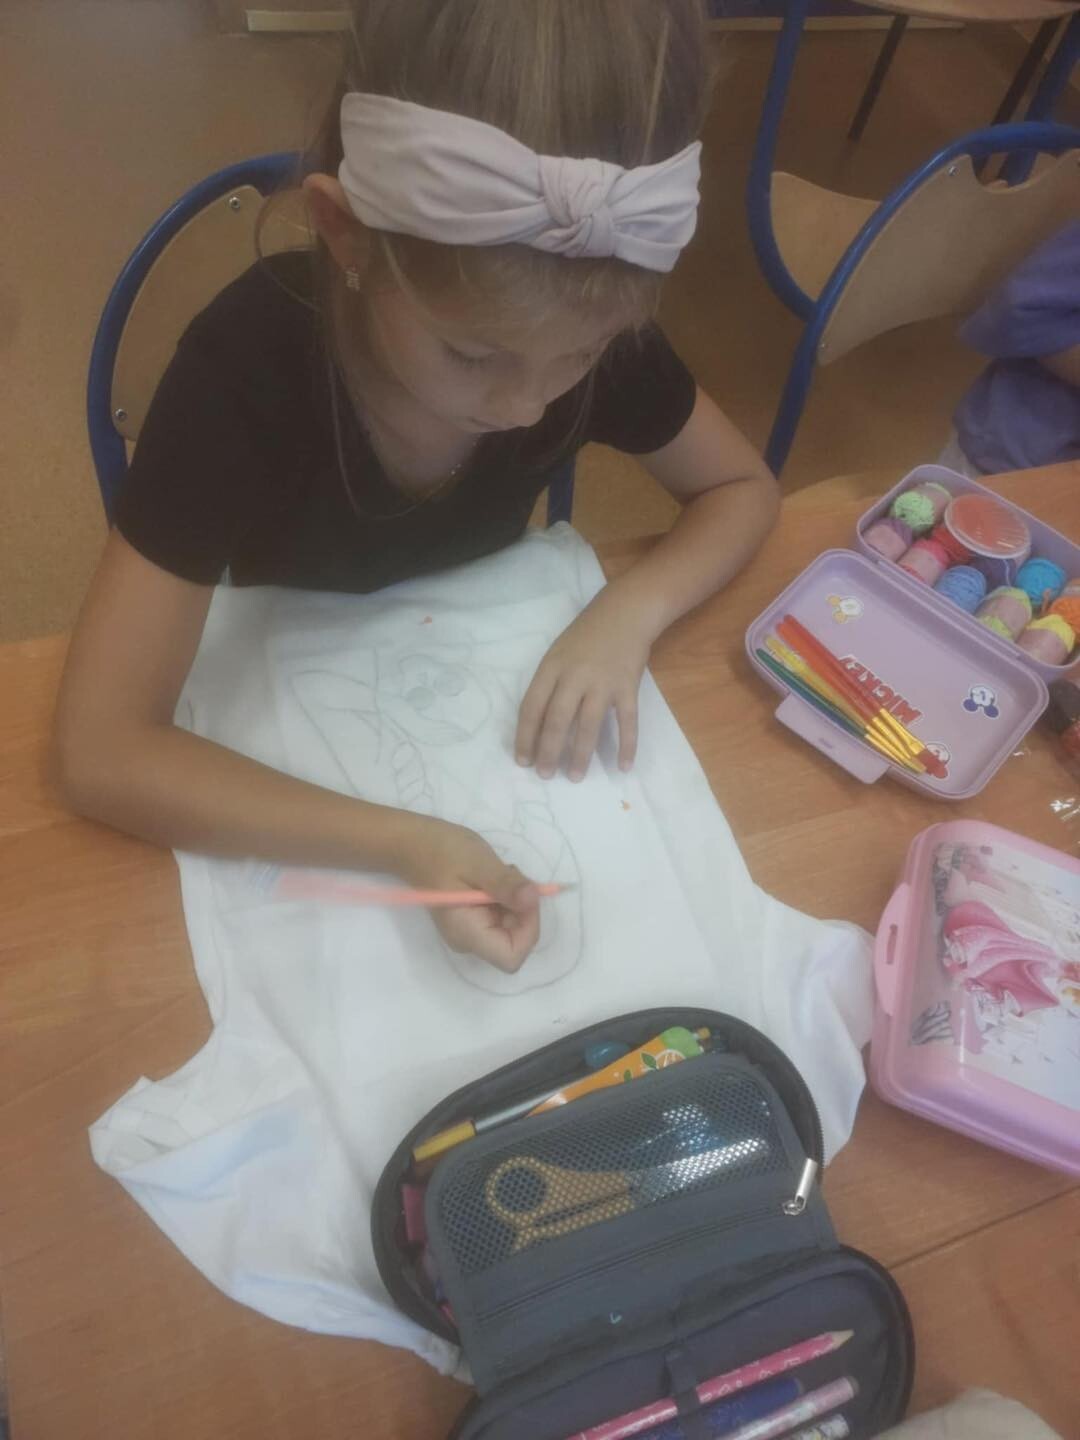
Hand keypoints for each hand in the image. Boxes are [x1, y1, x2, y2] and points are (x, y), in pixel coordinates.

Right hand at [401, 816, 539, 971]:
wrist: (413, 846)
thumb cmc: (441, 853)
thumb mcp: (479, 864)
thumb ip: (507, 885)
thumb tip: (534, 900)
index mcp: (467, 934)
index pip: (512, 957)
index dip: (528, 929)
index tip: (525, 897)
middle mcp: (469, 942)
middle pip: (515, 942)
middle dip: (523, 910)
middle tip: (512, 877)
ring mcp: (471, 933)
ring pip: (512, 929)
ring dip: (516, 902)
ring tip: (500, 874)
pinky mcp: (474, 922)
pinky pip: (503, 919)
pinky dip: (508, 899)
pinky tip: (495, 879)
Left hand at [515, 591, 651, 781]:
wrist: (624, 612)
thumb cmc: (586, 635)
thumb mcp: (558, 653)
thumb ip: (549, 685)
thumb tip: (538, 727)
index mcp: (552, 668)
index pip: (532, 707)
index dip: (525, 736)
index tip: (522, 760)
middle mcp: (574, 676)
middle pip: (557, 720)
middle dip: (549, 751)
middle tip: (545, 775)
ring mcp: (603, 682)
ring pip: (588, 725)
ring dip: (581, 754)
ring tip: (575, 777)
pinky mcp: (628, 687)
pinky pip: (627, 721)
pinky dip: (627, 745)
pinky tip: (623, 766)